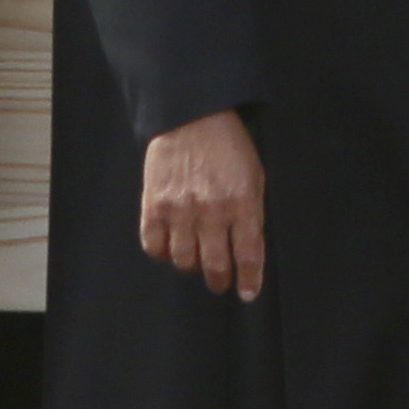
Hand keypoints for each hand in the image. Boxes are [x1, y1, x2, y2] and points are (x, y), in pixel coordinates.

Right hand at [139, 109, 268, 301]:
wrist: (192, 115)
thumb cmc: (228, 145)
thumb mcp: (254, 176)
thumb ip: (252, 214)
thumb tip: (249, 252)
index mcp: (243, 203)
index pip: (248, 256)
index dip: (249, 281)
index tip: (247, 293)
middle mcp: (211, 211)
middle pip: (215, 266)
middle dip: (220, 281)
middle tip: (220, 282)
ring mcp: (180, 209)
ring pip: (184, 261)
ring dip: (192, 266)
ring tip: (196, 258)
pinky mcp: (154, 205)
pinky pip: (155, 246)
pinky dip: (164, 252)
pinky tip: (172, 245)